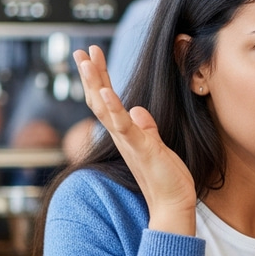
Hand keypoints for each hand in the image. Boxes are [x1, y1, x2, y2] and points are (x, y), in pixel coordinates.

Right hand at [73, 45, 196, 234]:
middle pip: (99, 100)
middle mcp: (121, 137)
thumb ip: (146, 128)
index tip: (92, 56)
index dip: (98, 79)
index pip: (106, 102)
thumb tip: (137, 110)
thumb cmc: (166, 178)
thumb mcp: (157, 146)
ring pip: (105, 109)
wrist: (172, 205)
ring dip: (95, 84)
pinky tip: (105, 91)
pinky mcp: (142, 149)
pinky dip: (114, 109)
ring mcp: (129, 143)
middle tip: (81, 51)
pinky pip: (124, 127)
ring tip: (86, 62)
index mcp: (125, 134)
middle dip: (91, 75)